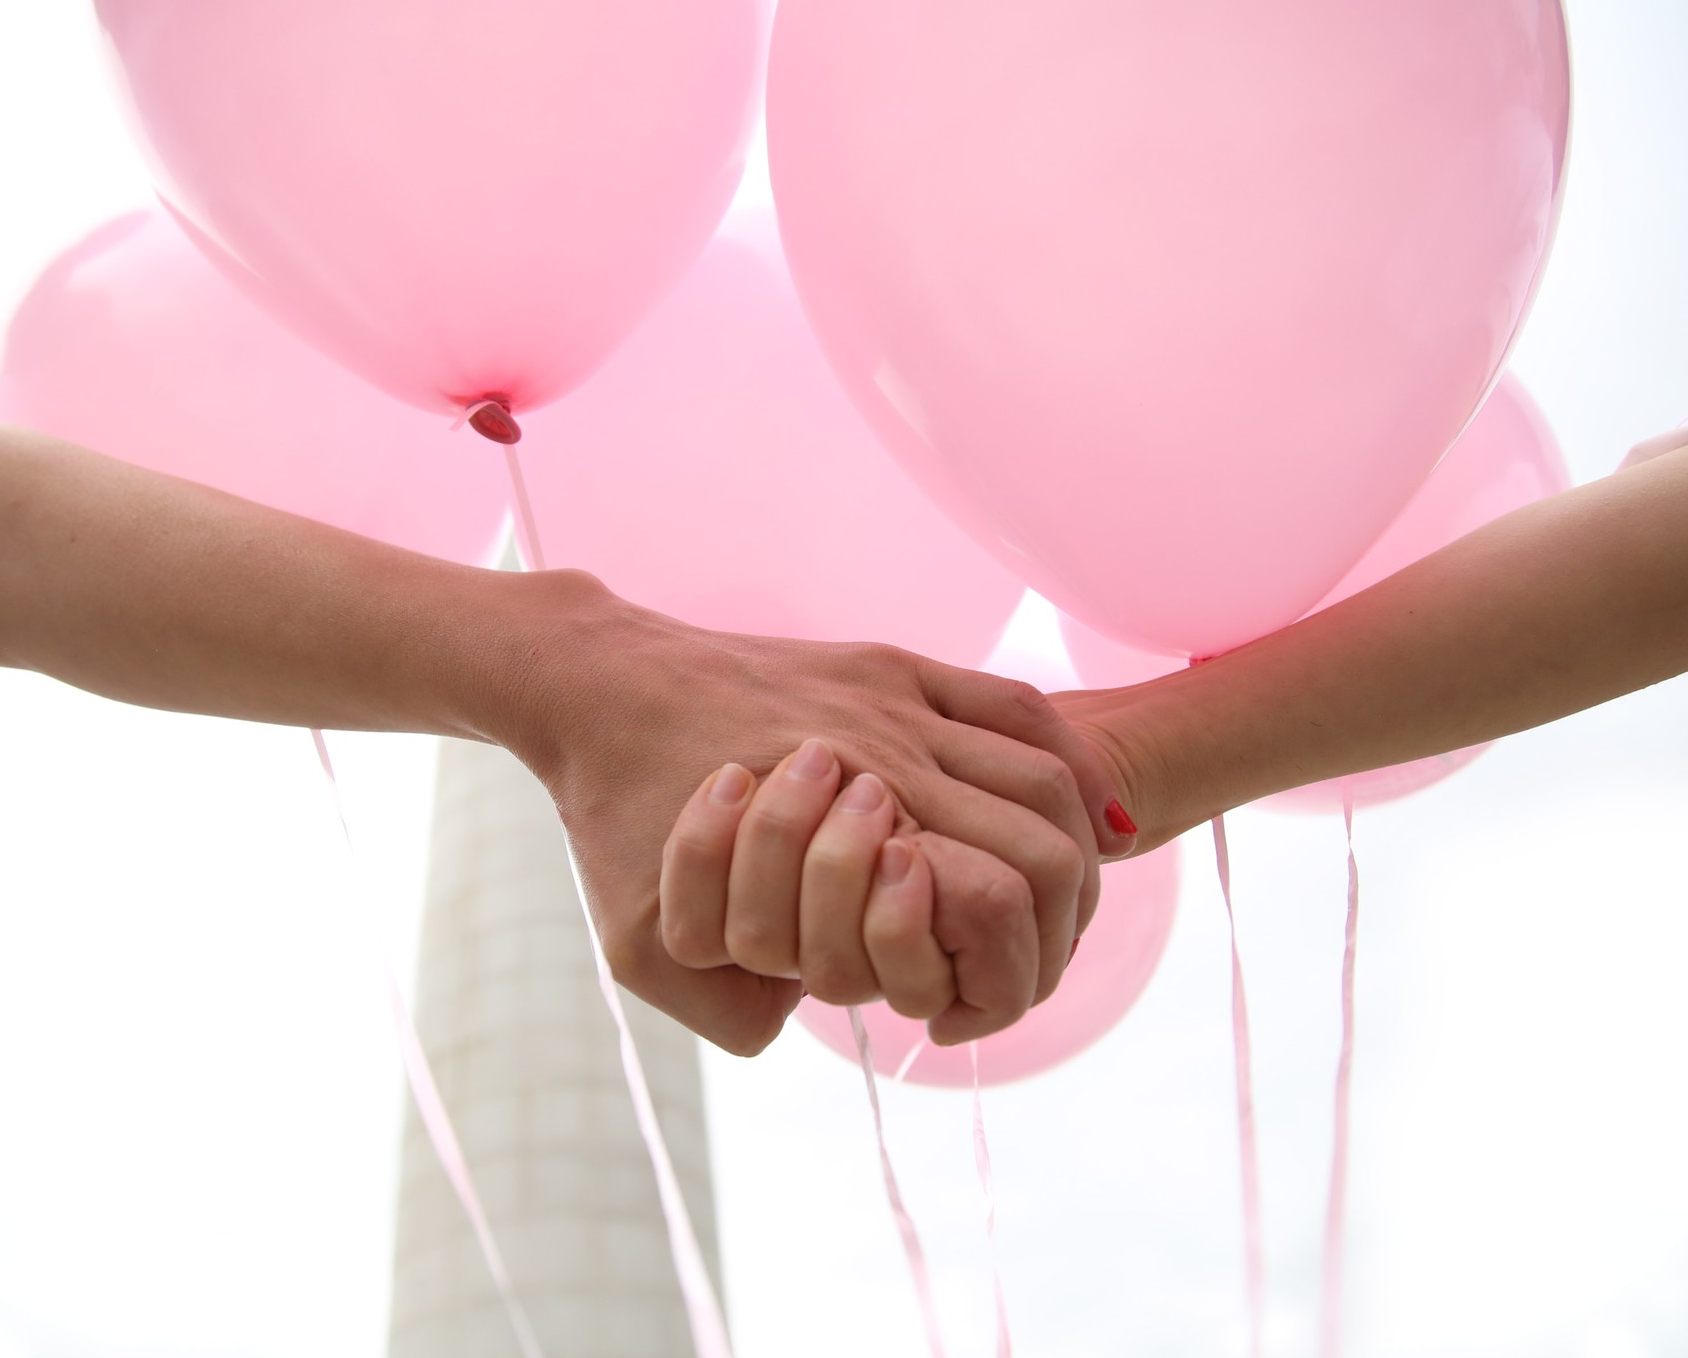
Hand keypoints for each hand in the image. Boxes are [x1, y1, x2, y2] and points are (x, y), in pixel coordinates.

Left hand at [501, 571, 1133, 1055]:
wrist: (597, 687)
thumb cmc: (620, 820)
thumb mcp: (645, 946)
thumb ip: (725, 1008)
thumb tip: (800, 1024)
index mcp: (845, 833)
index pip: (999, 908)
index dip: (1004, 983)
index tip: (952, 1018)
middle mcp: (892, 759)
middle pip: (1046, 848)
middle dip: (1052, 930)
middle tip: (1021, 972)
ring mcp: (898, 701)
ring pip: (1047, 778)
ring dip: (1074, 854)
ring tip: (1059, 909)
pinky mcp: (889, 664)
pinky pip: (1015, 705)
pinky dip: (1072, 764)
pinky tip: (1089, 813)